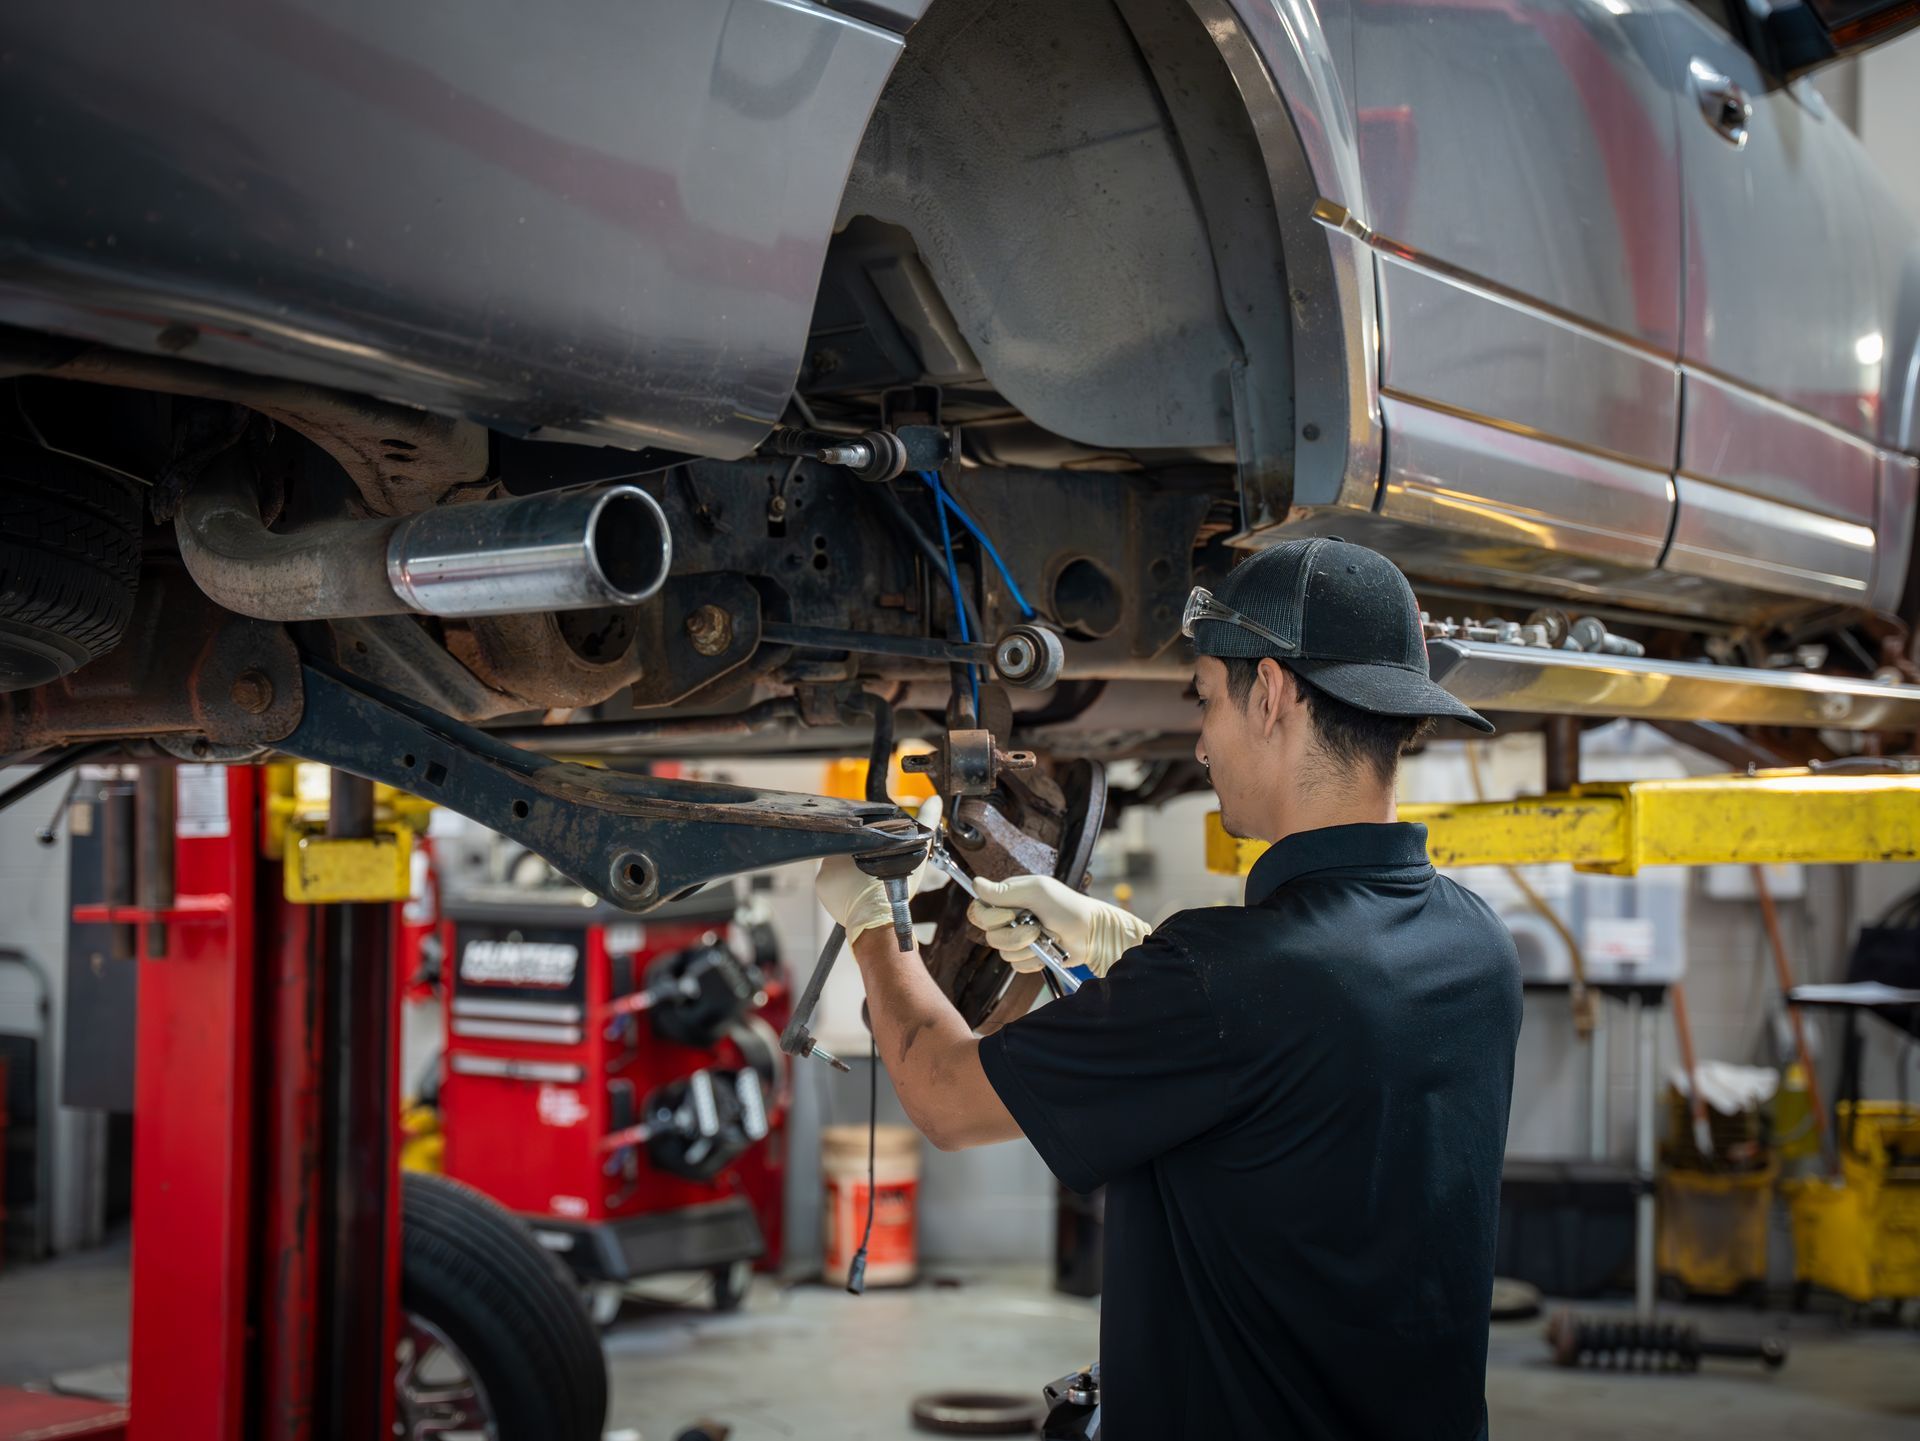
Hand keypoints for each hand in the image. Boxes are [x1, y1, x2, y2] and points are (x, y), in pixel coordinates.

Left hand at [815, 798, 941, 946]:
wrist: (881, 921)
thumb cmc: (895, 886)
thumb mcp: (912, 849)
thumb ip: (924, 822)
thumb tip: (934, 799)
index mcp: (849, 843)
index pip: (855, 835)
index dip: (868, 839)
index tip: (879, 846)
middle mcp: (831, 858)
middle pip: (846, 851)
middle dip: (858, 856)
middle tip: (876, 863)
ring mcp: (824, 877)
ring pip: (838, 868)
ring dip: (849, 871)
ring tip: (867, 878)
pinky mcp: (824, 893)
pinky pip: (831, 885)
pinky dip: (842, 887)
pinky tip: (857, 890)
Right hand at [966, 874, 1149, 977]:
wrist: (1091, 934)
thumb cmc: (1068, 907)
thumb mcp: (1037, 891)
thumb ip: (1005, 891)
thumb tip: (975, 883)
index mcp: (1008, 899)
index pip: (978, 910)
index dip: (989, 917)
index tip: (1010, 915)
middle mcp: (1009, 919)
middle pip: (989, 935)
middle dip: (1014, 934)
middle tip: (1036, 927)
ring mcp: (1018, 939)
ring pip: (1002, 952)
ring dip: (1026, 947)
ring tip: (1046, 937)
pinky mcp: (1027, 957)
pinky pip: (1017, 965)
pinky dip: (1033, 960)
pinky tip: (1047, 951)